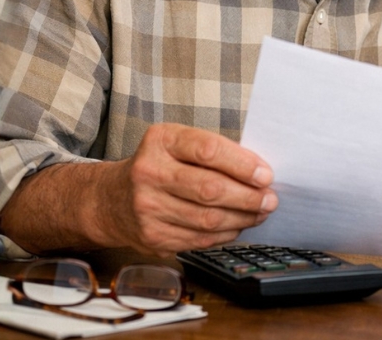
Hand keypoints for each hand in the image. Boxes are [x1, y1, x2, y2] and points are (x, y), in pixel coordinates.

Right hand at [97, 123, 276, 255]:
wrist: (111, 199)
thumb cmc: (159, 165)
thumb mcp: (179, 144)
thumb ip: (215, 152)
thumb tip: (260, 173)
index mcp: (160, 141)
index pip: (208, 150)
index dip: (243, 164)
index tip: (266, 174)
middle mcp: (148, 172)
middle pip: (210, 189)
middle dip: (249, 197)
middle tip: (270, 199)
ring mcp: (147, 208)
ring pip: (208, 219)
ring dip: (243, 218)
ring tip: (260, 212)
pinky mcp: (152, 236)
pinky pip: (199, 239)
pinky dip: (226, 234)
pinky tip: (237, 225)